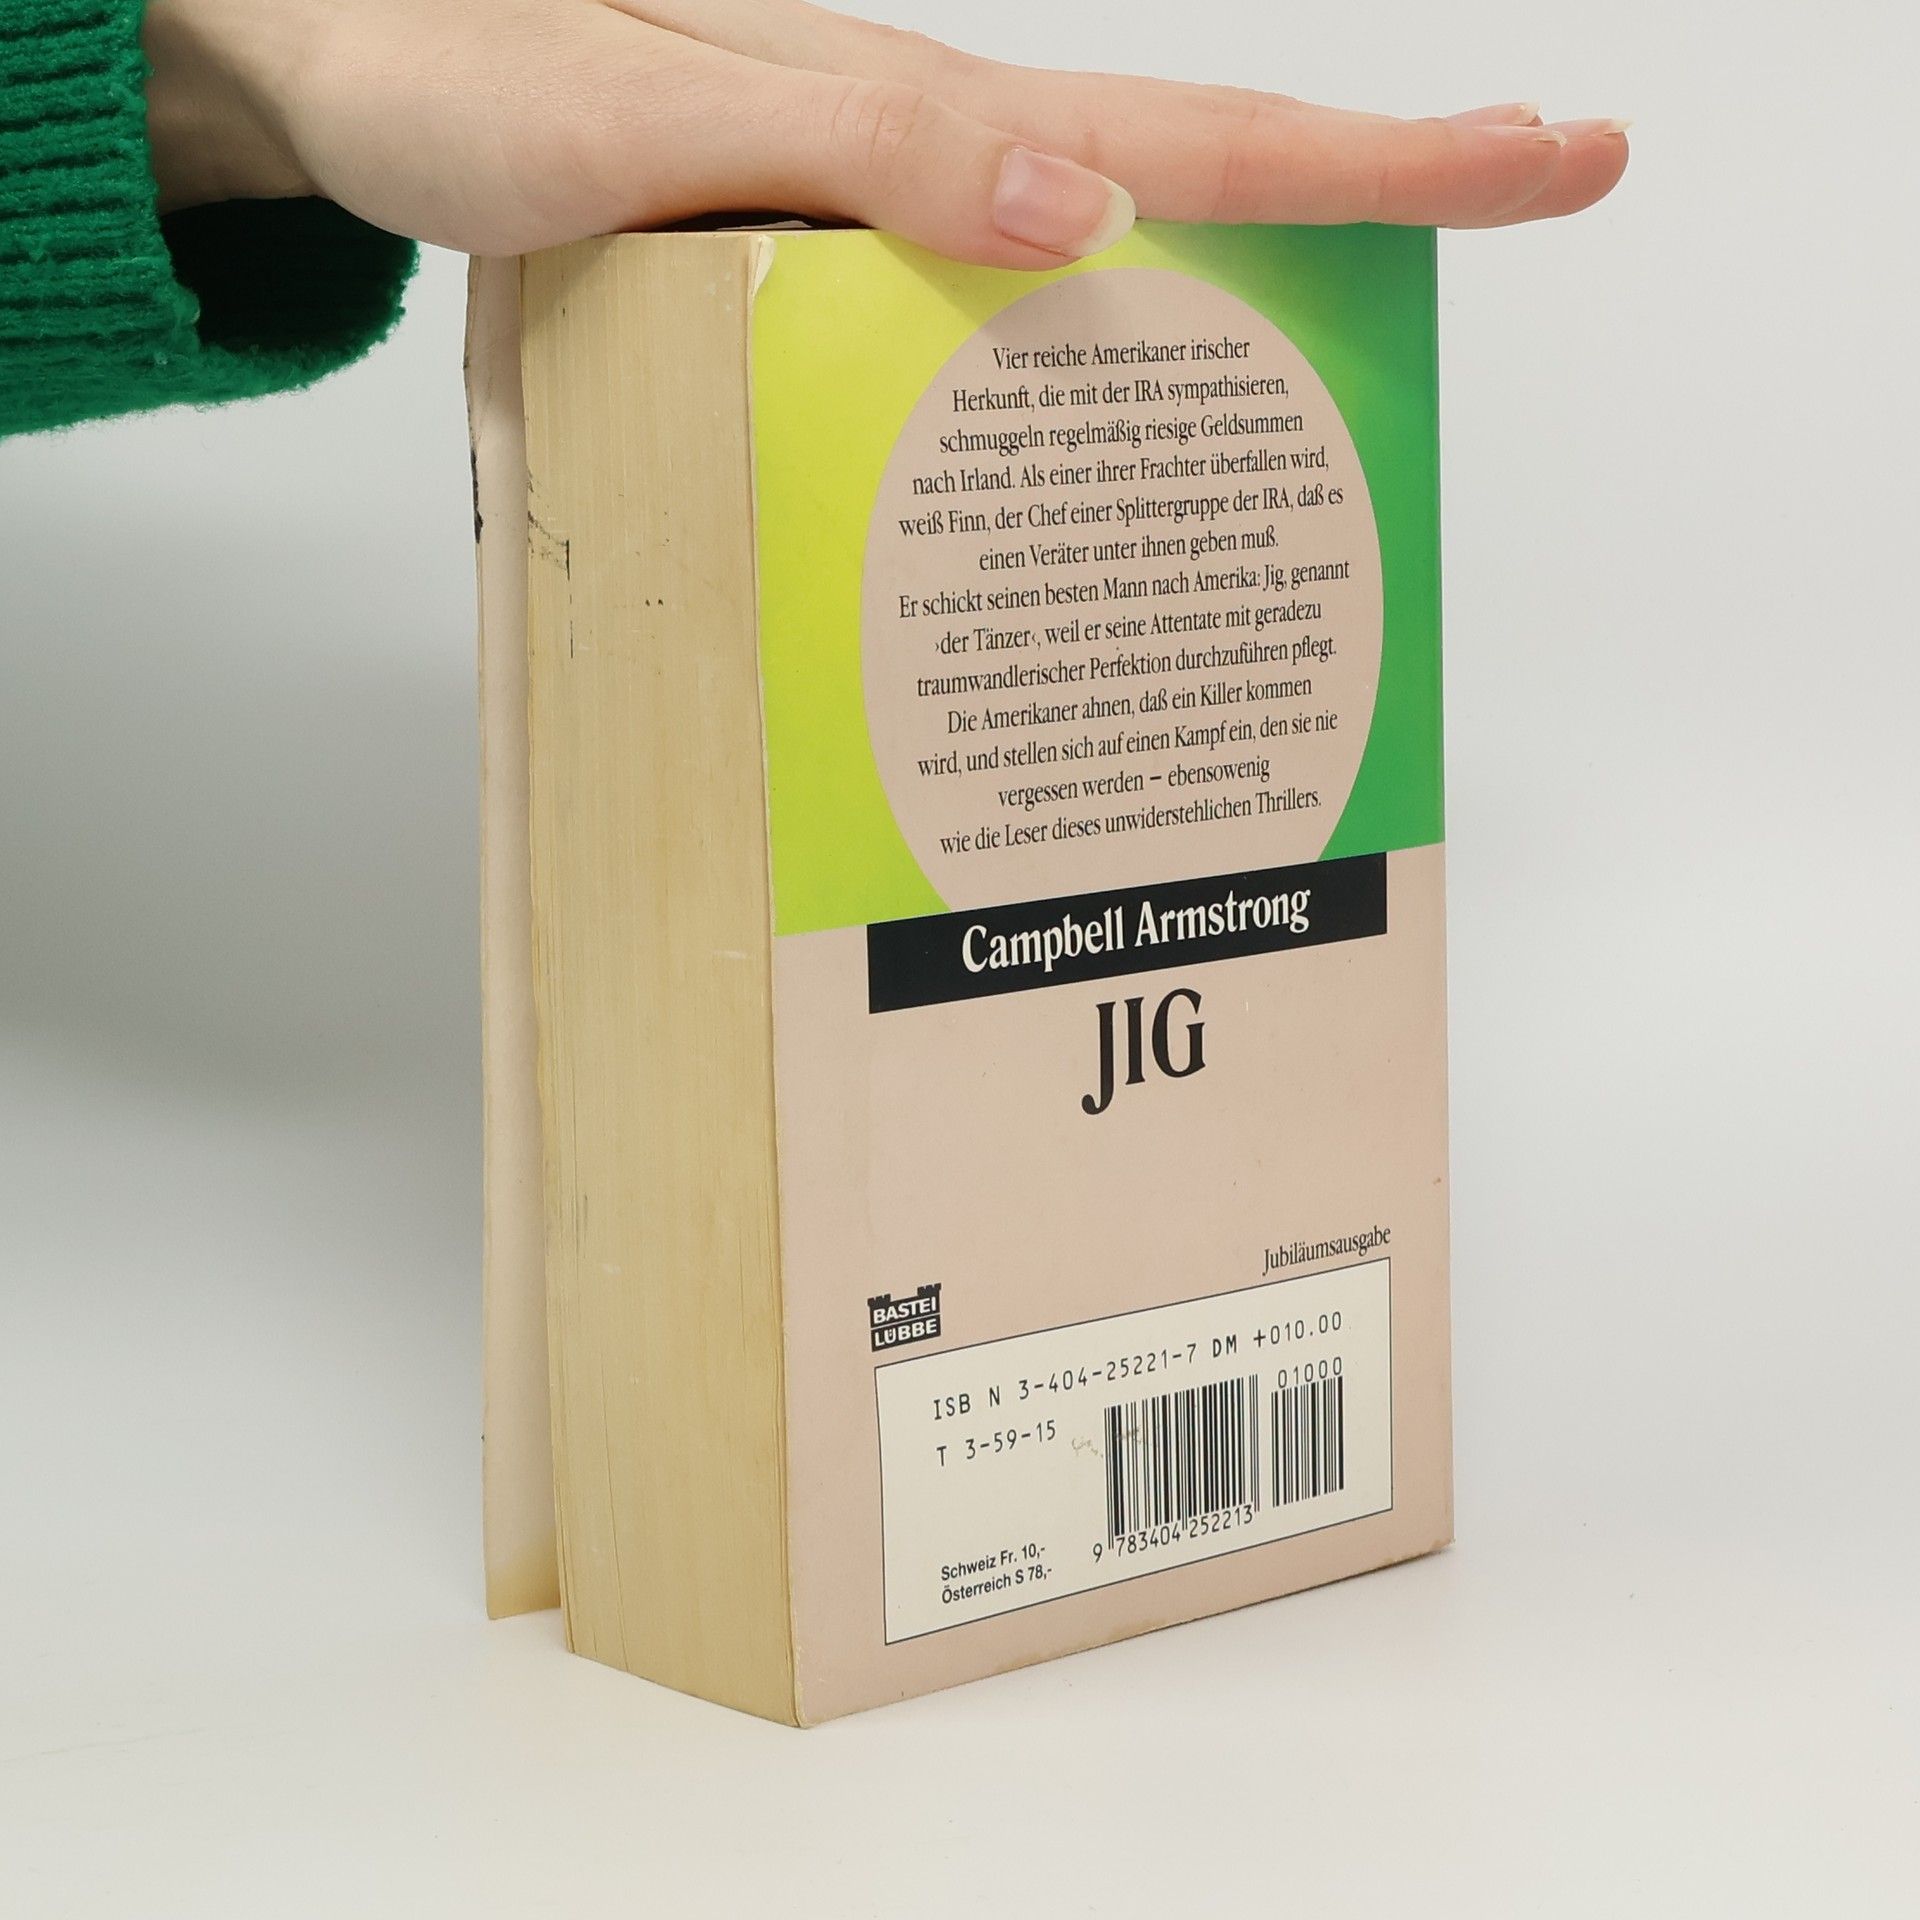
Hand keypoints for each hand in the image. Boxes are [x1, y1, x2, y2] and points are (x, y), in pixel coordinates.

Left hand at [141, 0, 1627, 264]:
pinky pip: (998, 320)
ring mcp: (888, 211)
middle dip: (1378, 196)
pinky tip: (1119, 414)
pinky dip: (1095, 355)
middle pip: (1194, 178)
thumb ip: (858, 152)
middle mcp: (928, 161)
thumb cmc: (464, 83)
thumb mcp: (643, 120)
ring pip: (1113, 255)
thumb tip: (1085, 211)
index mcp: (916, 120)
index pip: (1191, 136)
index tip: (1548, 152)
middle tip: (1537, 195)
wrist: (349, 72)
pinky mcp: (834, 258)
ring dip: (1251, 291)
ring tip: (1366, 358)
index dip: (1379, 159)